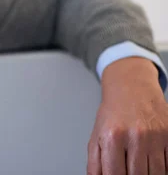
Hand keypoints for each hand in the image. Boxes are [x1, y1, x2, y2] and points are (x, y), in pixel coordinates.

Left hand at [88, 57, 167, 174]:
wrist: (132, 88)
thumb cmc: (113, 114)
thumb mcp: (96, 136)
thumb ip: (95, 162)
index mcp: (112, 137)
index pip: (114, 174)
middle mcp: (135, 136)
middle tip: (128, 172)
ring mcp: (155, 136)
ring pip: (156, 173)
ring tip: (139, 169)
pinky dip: (162, 169)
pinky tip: (152, 166)